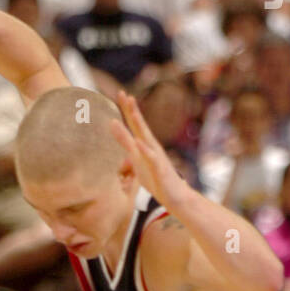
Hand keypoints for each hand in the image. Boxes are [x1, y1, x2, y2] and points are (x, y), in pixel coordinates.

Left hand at [110, 89, 188, 210]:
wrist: (176, 197)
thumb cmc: (155, 178)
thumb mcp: (136, 159)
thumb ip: (125, 142)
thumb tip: (113, 125)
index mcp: (145, 145)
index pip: (134, 125)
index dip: (127, 110)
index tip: (120, 93)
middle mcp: (152, 147)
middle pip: (140, 126)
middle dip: (132, 110)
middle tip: (124, 94)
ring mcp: (157, 157)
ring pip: (146, 138)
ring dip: (139, 125)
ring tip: (132, 112)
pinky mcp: (160, 169)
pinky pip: (152, 158)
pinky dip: (145, 150)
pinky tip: (138, 141)